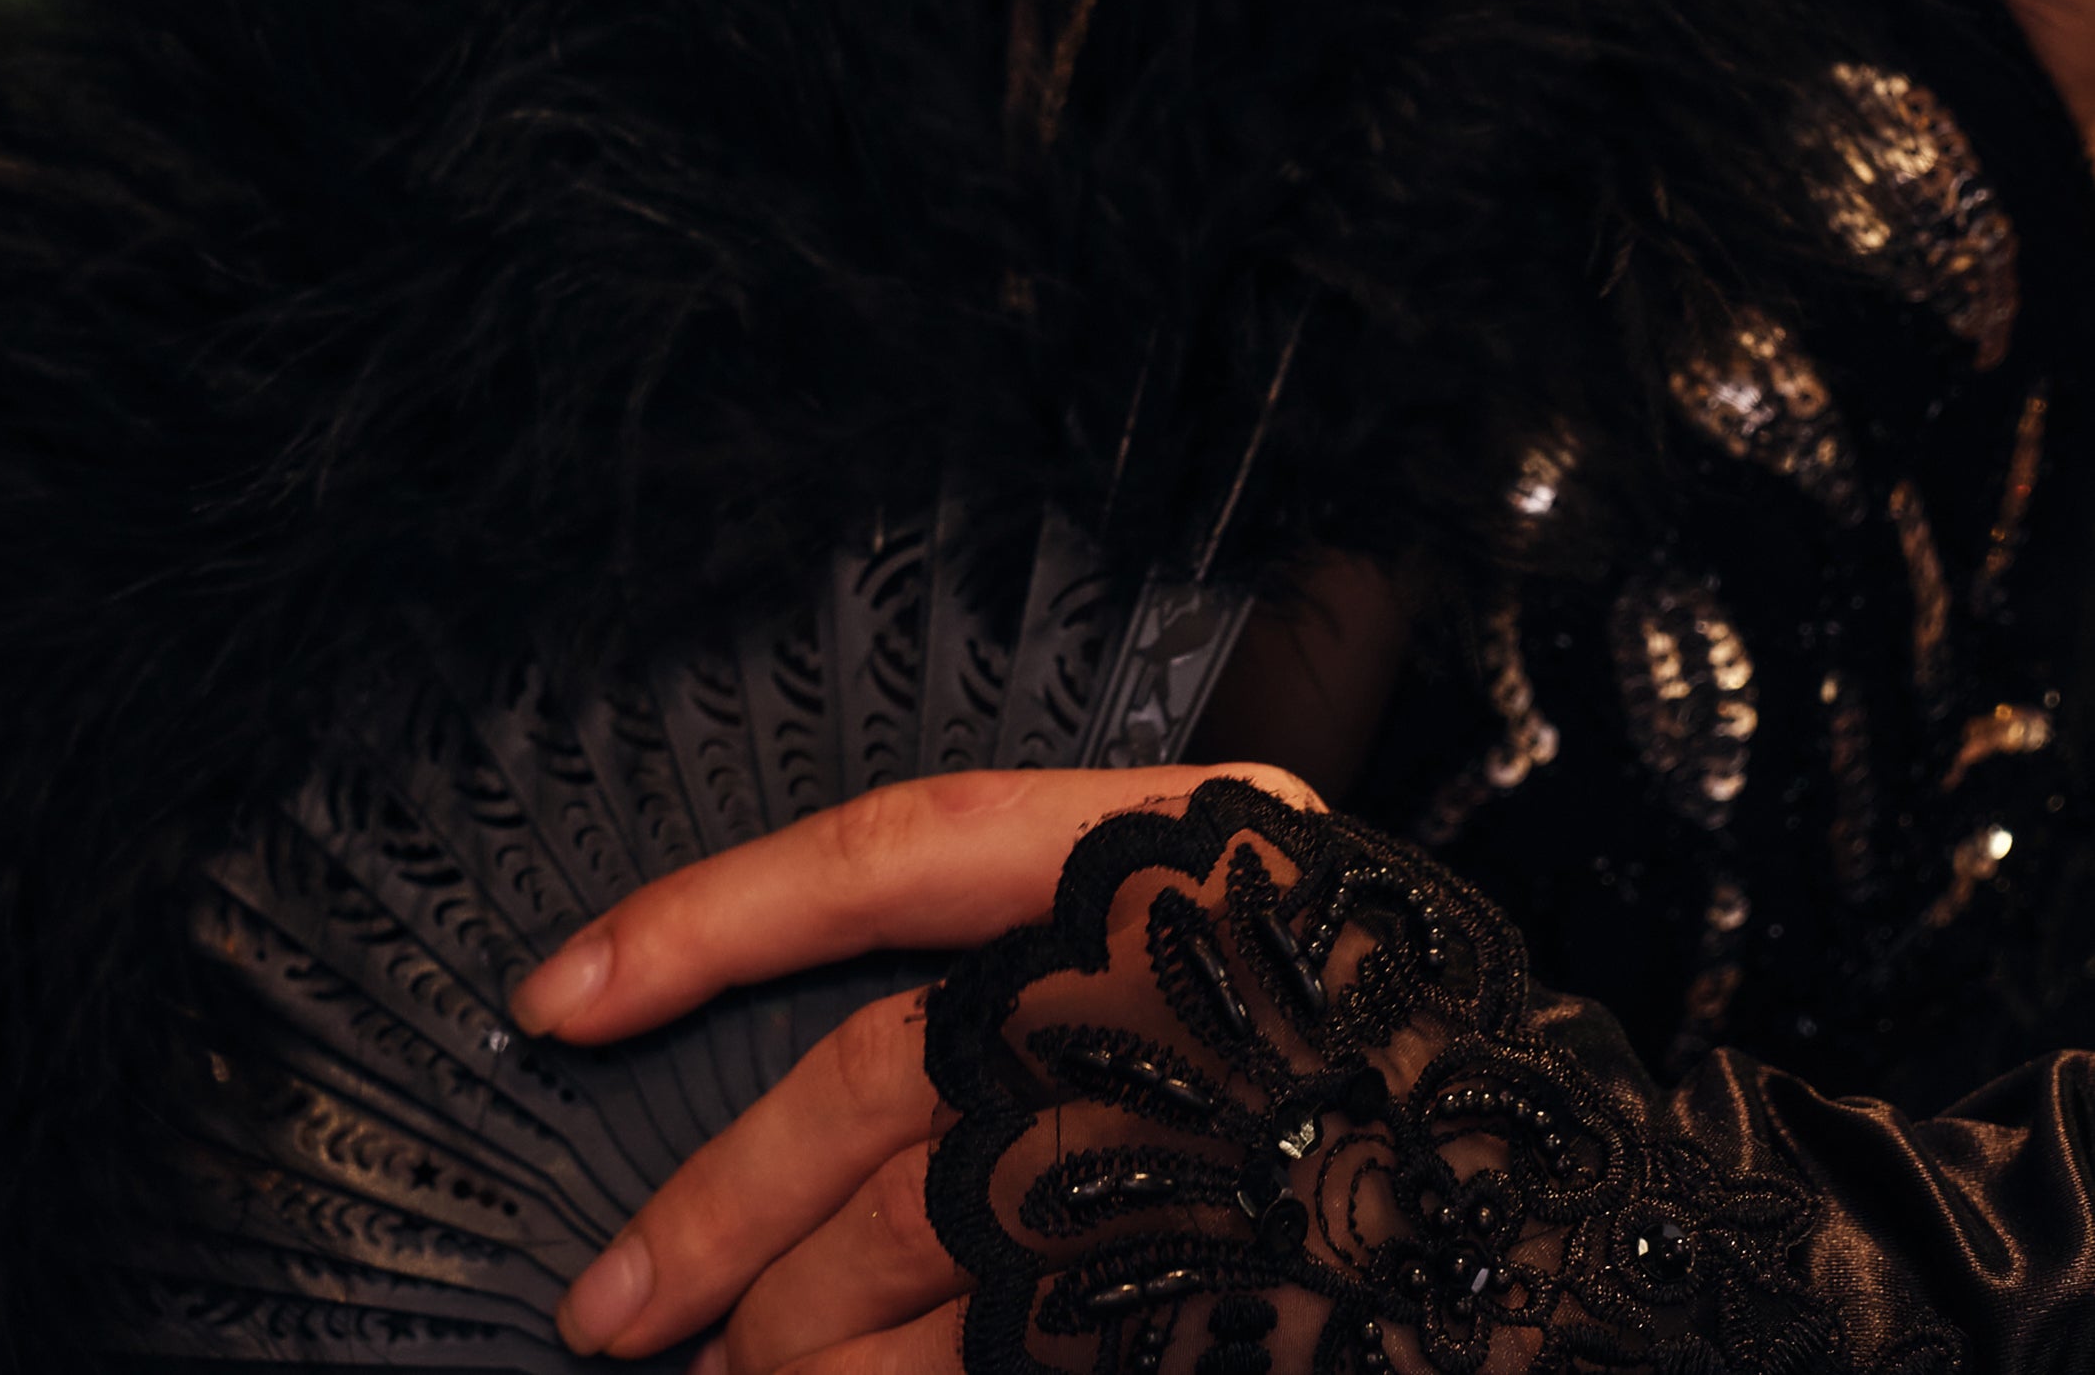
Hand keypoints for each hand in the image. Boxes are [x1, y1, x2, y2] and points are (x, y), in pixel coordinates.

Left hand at [510, 759, 1322, 1374]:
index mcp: (1161, 840)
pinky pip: (971, 1363)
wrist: (1607, 1211)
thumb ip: (1060, 953)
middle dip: (714, 1208)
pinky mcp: (1157, 1303)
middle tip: (606, 1302)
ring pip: (899, 1250)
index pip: (880, 852)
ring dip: (780, 1338)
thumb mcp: (1245, 926)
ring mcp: (1163, 1143)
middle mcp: (1149, 972)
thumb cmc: (1402, 1050)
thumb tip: (852, 1064)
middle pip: (867, 1092)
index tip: (557, 994)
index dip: (706, 919)